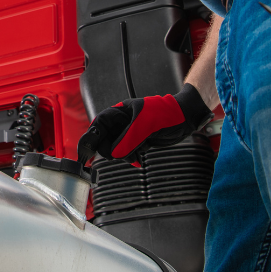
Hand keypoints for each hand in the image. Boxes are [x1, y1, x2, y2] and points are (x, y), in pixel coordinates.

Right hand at [77, 84, 212, 166]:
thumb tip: (115, 153)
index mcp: (119, 112)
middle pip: (104, 140)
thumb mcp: (146, 124)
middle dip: (112, 150)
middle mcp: (121, 123)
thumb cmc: (167, 113)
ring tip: (137, 155)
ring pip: (115, 149)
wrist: (185, 118)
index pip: (98, 125)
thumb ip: (129, 138)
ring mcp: (129, 133)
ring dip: (124, 156)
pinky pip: (126, 153)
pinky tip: (140, 159)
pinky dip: (131, 158)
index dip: (89, 139)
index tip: (85, 153)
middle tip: (124, 154)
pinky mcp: (137, 142)